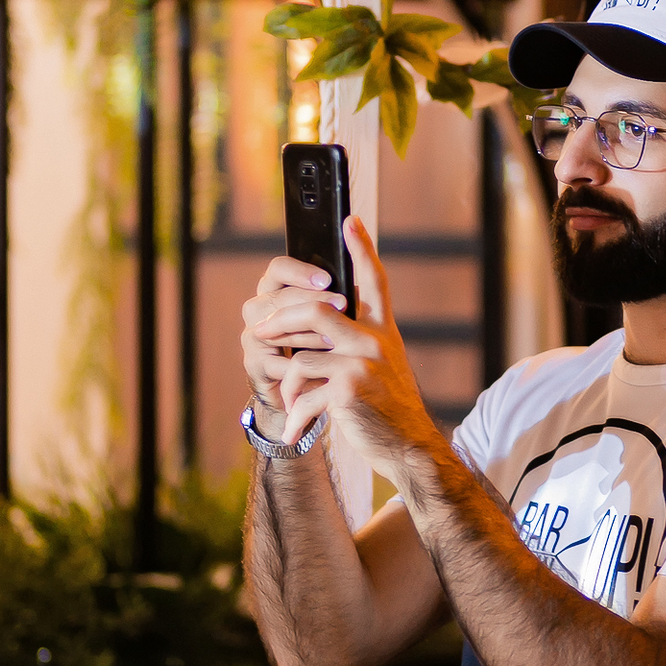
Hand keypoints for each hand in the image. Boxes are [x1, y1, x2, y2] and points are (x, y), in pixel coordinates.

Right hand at [241, 251, 350, 435]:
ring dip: (307, 332)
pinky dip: (298, 365)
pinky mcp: (254, 364)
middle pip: (279, 296)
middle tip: (343, 306)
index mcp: (276, 289)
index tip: (328, 279)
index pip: (279, 268)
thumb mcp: (333, 316)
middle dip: (313, 301)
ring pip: (274, 326)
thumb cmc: (322, 345)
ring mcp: (253, 336)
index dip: (300, 271)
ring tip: (335, 338)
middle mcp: (259, 308)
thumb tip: (361, 273)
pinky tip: (321, 367)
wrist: (309, 388)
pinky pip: (274, 360)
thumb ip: (337, 295)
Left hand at [249, 217, 439, 465]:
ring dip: (288, 384)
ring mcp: (363, 363)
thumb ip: (355, 340)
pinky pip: (304, 391)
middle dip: (280, 320)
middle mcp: (375, 339)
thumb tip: (316, 320)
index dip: (362, 248)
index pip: (372, 280)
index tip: (350, 219)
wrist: (407, 446)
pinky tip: (296, 430)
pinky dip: (295, 414)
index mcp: (382, 330)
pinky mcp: (349, 389)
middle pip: (317, 310)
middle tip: (258, 332)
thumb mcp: (381, 365)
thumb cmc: (386, 407)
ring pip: (301, 357)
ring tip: (292, 403)